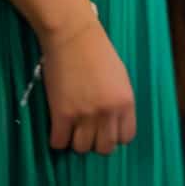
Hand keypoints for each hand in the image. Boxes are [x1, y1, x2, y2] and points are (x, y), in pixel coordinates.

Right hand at [40, 15, 135, 154]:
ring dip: (76, 141)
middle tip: (88, 130)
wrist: (73, 37)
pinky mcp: (61, 115)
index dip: (115, 135)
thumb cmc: (98, 52)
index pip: (126, 137)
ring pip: (81, 148)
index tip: (106, 129)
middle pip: (104, 148)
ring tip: (72, 128)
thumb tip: (112, 122)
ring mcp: (84, 115)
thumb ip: (119, 101)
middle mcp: (108, 112)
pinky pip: (58, 143)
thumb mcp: (120, 78)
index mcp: (126, 101)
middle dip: (96, 142)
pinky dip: (58, 139)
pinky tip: (58, 127)